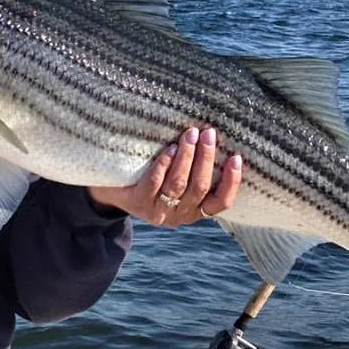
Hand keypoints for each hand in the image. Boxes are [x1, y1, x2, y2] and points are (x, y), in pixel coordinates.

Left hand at [88, 127, 241, 227]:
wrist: (112, 189)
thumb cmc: (153, 177)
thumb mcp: (178, 177)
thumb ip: (196, 168)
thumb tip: (214, 137)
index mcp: (195, 210)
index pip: (221, 202)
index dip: (232, 182)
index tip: (236, 157)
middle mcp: (179, 215)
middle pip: (199, 188)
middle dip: (206, 158)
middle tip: (209, 134)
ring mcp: (158, 212)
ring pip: (178, 184)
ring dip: (187, 157)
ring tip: (190, 134)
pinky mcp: (138, 203)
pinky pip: (154, 183)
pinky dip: (164, 165)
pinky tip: (169, 149)